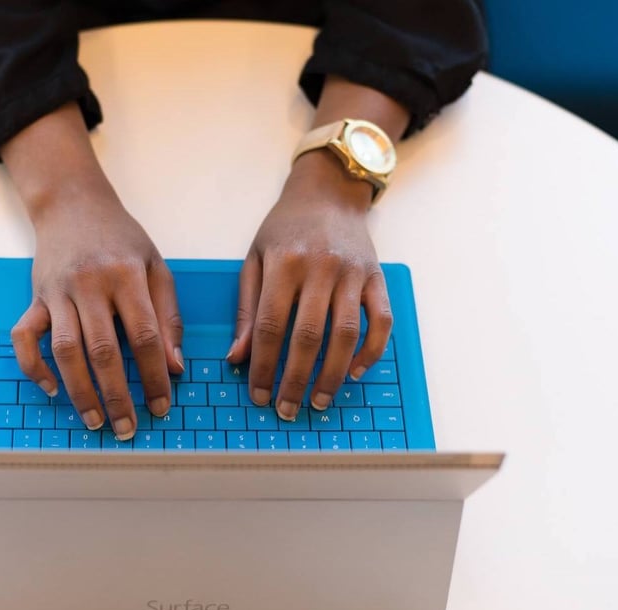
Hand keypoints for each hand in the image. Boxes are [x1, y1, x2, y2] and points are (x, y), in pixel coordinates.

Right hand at [10, 190, 183, 439]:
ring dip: (79, 390)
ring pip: (65, 350)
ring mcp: (57, 292)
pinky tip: (51, 389)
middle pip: (103, 350)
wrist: (72, 203)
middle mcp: (90, 285)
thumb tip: (174, 366)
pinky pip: (24, 337)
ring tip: (94, 420)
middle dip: (117, 394)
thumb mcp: (156, 266)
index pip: (145, 335)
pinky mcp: (35, 297)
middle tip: (127, 427)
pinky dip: (34, 366)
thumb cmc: (120, 238)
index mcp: (126, 275)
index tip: (161, 405)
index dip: (154, 375)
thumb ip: (168, 316)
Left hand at [227, 150, 393, 419]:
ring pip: (346, 334)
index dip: (263, 365)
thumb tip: (237, 358)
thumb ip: (246, 308)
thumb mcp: (255, 258)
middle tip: (287, 409)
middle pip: (308, 336)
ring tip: (319, 400)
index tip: (258, 394)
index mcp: (284, 263)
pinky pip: (381, 321)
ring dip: (333, 374)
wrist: (328, 192)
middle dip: (295, 379)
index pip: (270, 325)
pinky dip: (371, 351)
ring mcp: (353, 273)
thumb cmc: (285, 228)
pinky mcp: (377, 278)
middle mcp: (320, 268)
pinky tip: (355, 372)